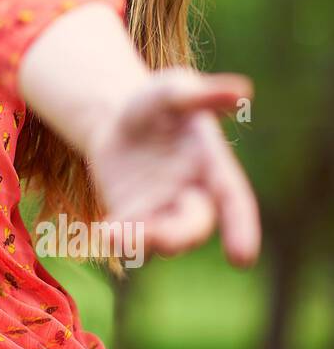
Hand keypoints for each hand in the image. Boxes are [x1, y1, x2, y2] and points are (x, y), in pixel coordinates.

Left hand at [86, 68, 260, 267]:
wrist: (114, 119)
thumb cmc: (153, 103)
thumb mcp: (173, 90)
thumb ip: (201, 95)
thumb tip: (242, 92)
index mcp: (212, 167)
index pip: (234, 200)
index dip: (241, 227)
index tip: (241, 258)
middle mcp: (192, 196)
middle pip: (194, 227)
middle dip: (178, 235)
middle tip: (158, 238)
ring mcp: (162, 212)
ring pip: (160, 241)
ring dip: (143, 242)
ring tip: (117, 235)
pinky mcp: (132, 220)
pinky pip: (130, 239)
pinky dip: (120, 240)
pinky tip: (106, 231)